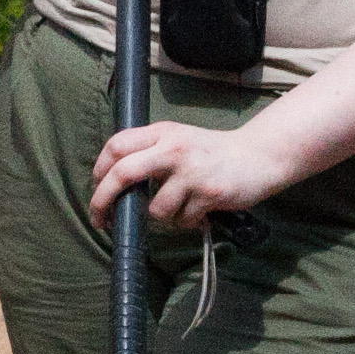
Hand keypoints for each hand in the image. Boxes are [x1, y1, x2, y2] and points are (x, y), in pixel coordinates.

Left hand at [89, 109, 295, 230]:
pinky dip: (186, 221)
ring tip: (181, 208)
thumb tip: (114, 181)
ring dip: (163, 217)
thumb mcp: (178, 139)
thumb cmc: (212, 152)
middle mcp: (174, 148)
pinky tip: (200, 210)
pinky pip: (182, 220)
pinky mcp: (208, 192)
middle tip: (100, 220)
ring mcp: (191, 171)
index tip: (96, 188)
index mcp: (162, 132)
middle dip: (103, 200)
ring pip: (155, 208)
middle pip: (123, 173)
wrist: (258, 156)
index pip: (117, 145)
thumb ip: (150, 151)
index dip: (99, 169)